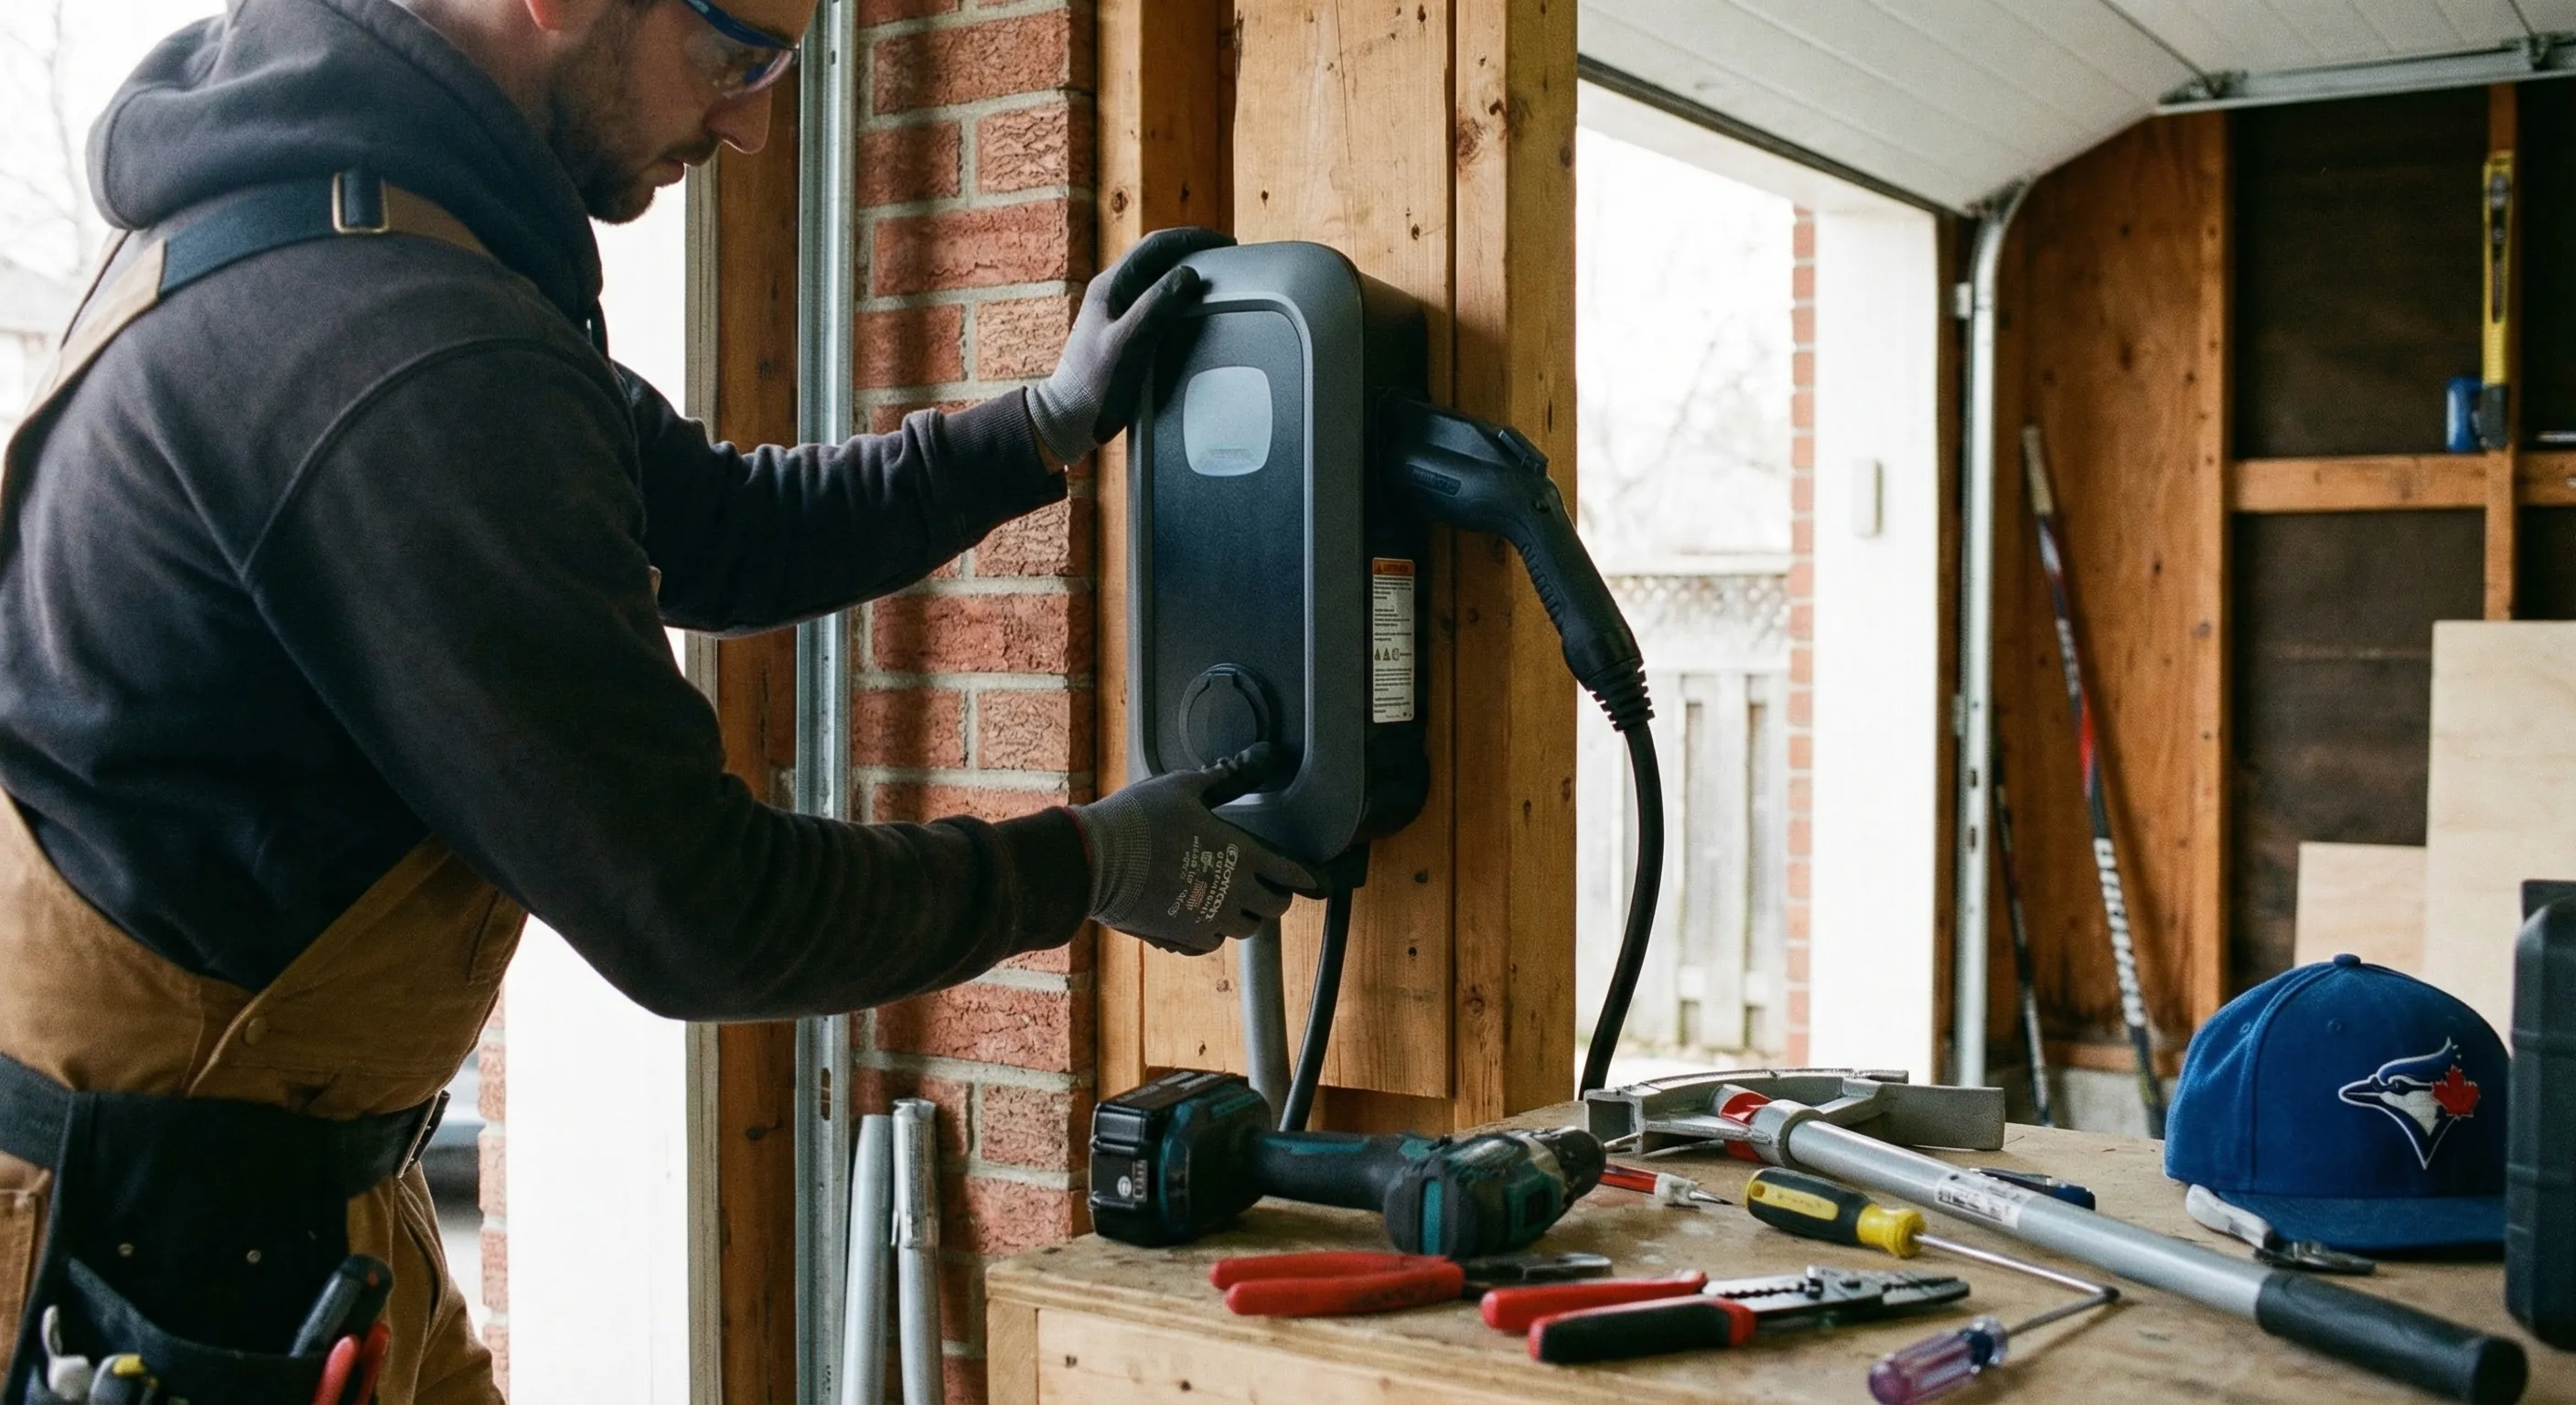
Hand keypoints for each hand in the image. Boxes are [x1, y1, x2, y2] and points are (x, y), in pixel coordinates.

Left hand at [1024, 226, 1234, 462]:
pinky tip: (1192, 305)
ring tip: (1215, 275)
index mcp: (1109, 286)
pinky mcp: (1120, 327)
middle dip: (1192, 249)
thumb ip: (1155, 307)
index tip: (1224, 243)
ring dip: (1184, 268)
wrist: (1069, 417)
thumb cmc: (1094, 385)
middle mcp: (1111, 291)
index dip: (1191, 238)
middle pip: (1155, 256)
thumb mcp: (1128, 344)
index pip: (1154, 246)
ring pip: (1154, 275)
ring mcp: (1114, 309)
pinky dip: (1176, 293)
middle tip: (1225, 254)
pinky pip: (1153, 298)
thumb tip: (1188, 275)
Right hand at [1069, 744, 1318, 954]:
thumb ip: (1227, 776)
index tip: (1308, 877)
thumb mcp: (1185, 786)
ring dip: (1245, 917)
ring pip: (1245, 930)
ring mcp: (1206, 919)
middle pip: (1275, 909)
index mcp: (1240, 855)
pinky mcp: (1179, 937)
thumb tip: (1263, 754)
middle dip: (1275, 897)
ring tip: (1233, 901)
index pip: (1291, 873)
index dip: (1303, 875)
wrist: (1093, 859)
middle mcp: (1231, 893)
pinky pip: (1210, 943)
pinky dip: (1212, 932)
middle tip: (1265, 886)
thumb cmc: (1139, 817)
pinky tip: (1201, 917)